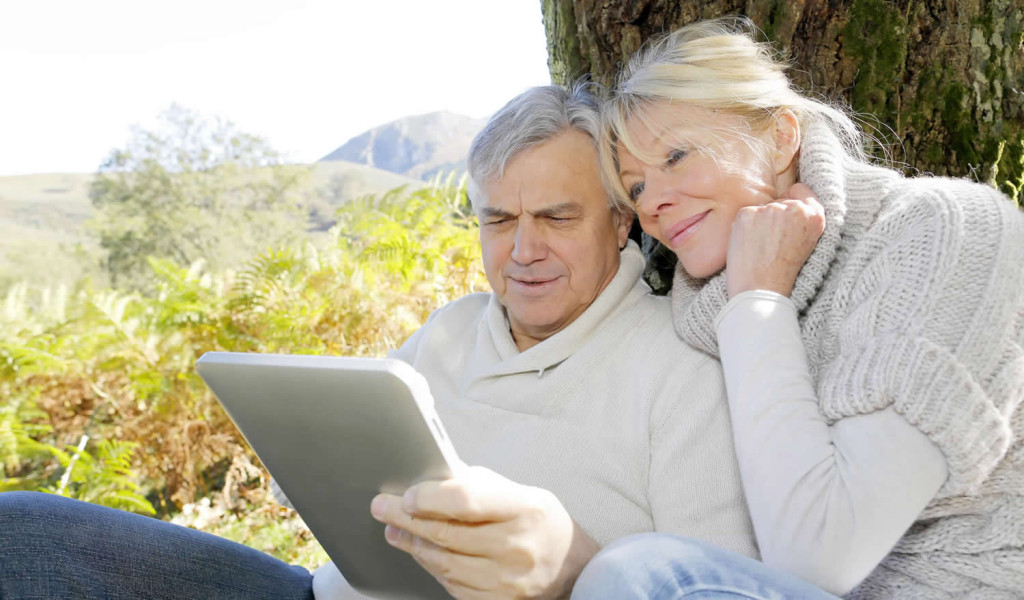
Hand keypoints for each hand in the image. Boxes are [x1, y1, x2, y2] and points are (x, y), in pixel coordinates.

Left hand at [370, 466, 599, 598]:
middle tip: (382, 508)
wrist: (574, 570)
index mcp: (524, 509)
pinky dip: (433, 569)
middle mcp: (516, 547)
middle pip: (447, 533)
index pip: (466, 500)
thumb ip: (480, 486)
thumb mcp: (522, 493)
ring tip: (396, 531)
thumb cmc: (543, 524)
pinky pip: (453, 587)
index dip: (430, 497)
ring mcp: (507, 581)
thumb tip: (435, 476)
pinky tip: (422, 554)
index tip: (406, 495)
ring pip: (444, 563)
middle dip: (407, 519)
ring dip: (414, 545)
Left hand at [726, 183, 824, 297]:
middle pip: (779, 201)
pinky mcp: (748, 213)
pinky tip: (748, 245)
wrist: (761, 290)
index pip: (801, 190)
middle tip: (773, 243)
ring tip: (761, 248)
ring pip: (762, 208)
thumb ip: (802, 220)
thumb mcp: (807, 243)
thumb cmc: (782, 273)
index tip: (786, 218)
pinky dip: (743, 228)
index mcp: (816, 216)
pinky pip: (745, 214)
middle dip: (774, 217)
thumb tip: (788, 197)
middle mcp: (795, 208)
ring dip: (758, 223)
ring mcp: (770, 209)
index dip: (792, 201)